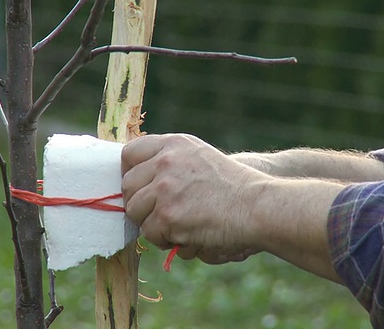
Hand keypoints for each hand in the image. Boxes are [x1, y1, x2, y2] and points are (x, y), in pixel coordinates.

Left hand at [121, 134, 262, 261]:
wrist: (255, 206)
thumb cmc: (232, 185)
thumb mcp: (199, 155)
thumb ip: (169, 159)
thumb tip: (136, 175)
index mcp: (172, 144)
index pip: (129, 154)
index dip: (130, 173)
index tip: (139, 187)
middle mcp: (165, 162)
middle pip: (127, 186)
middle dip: (140, 203)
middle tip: (159, 213)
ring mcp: (164, 189)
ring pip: (135, 212)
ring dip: (151, 223)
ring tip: (175, 225)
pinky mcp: (167, 216)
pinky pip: (150, 233)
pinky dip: (165, 240)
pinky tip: (186, 235)